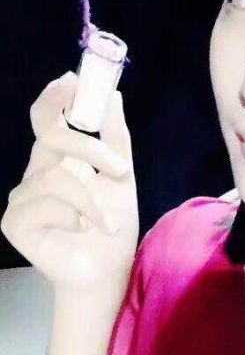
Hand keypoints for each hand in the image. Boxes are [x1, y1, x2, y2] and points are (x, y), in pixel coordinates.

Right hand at [1, 71, 139, 294]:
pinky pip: (45, 205)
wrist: (107, 273)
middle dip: (90, 148)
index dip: (55, 97)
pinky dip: (73, 218)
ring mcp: (22, 198)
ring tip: (108, 223)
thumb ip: (116, 139)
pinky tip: (80, 233)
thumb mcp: (121, 178)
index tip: (74, 81)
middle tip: (119, 169)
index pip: (46, 119)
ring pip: (56, 177)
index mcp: (57, 159)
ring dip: (91, 200)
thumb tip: (113, 96)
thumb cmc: (112, 227)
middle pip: (52, 139)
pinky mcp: (15, 223)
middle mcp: (35, 174)